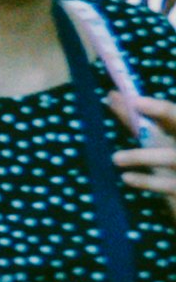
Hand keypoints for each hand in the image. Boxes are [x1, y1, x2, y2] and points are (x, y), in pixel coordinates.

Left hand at [109, 85, 175, 217]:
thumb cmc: (166, 160)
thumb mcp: (154, 137)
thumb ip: (134, 119)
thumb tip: (112, 95)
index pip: (174, 115)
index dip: (158, 107)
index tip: (134, 100)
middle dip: (161, 112)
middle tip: (133, 106)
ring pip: (170, 157)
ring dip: (142, 156)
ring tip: (116, 158)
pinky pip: (168, 185)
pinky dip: (146, 181)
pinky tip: (126, 177)